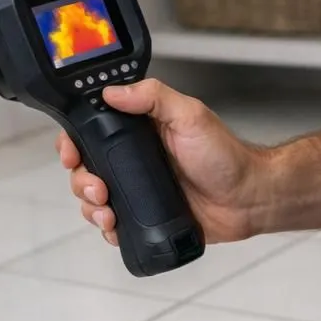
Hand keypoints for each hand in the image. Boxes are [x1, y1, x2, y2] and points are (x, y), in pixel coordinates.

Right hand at [57, 79, 266, 246]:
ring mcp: (138, 189)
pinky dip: (107, 228)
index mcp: (140, 131)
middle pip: (86, 168)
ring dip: (90, 207)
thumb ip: (154, 97)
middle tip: (98, 188)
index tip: (71, 152)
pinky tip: (116, 228)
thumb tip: (113, 91)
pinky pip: (114, 224)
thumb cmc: (226, 155)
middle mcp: (134, 159)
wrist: (249, 199)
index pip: (92, 131)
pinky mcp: (145, 216)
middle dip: (81, 180)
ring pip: (94, 198)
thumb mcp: (191, 116)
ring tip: (107, 212)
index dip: (73, 142)